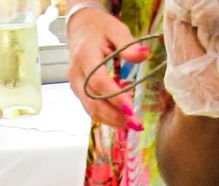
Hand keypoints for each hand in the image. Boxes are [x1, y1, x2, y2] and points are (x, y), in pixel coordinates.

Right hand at [67, 3, 148, 132]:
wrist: (81, 29)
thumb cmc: (100, 28)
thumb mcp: (116, 29)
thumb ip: (128, 44)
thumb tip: (143, 55)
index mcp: (85, 56)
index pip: (98, 82)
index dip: (114, 97)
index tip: (131, 108)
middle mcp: (76, 74)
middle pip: (93, 102)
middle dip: (115, 116)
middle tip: (137, 124)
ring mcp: (75, 85)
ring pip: (91, 110)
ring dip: (112, 120)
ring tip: (133, 124)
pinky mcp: (79, 92)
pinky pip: (92, 109)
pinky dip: (108, 116)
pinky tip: (123, 117)